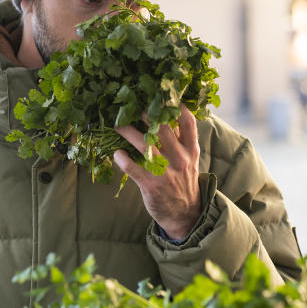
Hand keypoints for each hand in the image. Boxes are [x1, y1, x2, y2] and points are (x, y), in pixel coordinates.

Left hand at [114, 104, 201, 240]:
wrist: (185, 213)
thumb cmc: (184, 180)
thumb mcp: (190, 158)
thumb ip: (181, 138)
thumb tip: (168, 113)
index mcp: (190, 149)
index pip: (187, 121)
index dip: (175, 105)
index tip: (161, 93)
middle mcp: (179, 158)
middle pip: (162, 128)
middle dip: (146, 113)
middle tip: (131, 103)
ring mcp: (165, 172)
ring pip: (144, 145)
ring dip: (127, 131)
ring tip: (116, 124)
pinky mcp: (151, 185)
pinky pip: (132, 168)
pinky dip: (122, 159)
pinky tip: (116, 153)